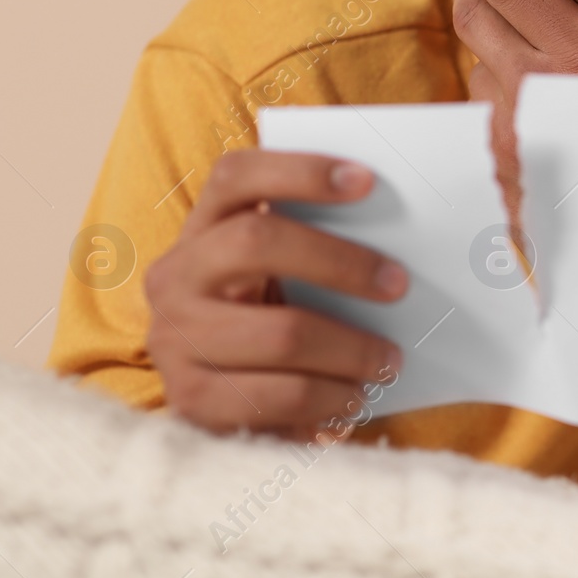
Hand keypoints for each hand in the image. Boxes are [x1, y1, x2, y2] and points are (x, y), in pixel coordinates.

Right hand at [143, 149, 408, 434]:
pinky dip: (331, 397)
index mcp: (202, 228)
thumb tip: (402, 230)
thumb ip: (317, 241)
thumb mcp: (285, 274)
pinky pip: (278, 395)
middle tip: (398, 284)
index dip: (299, 171)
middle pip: (256, 241)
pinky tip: (354, 398)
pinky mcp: (192, 400)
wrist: (230, 406)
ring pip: (281, 331)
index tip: (367, 181)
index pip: (236, 175)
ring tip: (389, 361)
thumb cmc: (277, 320)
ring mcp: (175, 339)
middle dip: (340, 261)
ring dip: (351, 348)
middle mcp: (176, 276)